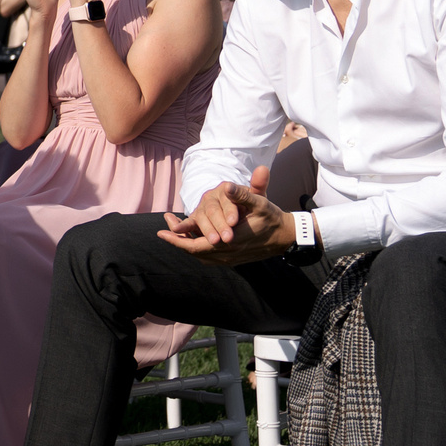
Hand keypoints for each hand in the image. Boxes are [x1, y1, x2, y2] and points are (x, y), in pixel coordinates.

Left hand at [157, 179, 295, 265]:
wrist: (285, 237)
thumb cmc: (271, 217)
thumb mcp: (260, 202)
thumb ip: (243, 194)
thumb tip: (226, 186)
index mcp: (229, 242)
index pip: (195, 245)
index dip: (176, 239)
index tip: (160, 231)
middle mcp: (227, 254)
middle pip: (193, 251)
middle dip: (177, 240)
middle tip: (163, 230)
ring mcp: (229, 259)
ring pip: (200, 255)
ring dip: (186, 244)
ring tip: (175, 231)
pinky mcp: (232, 260)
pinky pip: (208, 256)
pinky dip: (197, 248)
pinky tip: (193, 238)